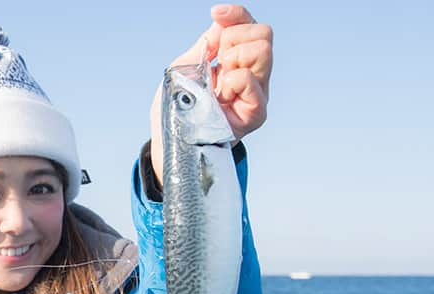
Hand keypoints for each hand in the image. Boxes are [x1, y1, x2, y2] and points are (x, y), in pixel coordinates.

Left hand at [150, 4, 272, 182]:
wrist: (171, 139)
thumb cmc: (176, 107)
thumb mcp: (184, 68)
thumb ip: (205, 45)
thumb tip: (220, 22)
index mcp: (236, 60)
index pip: (248, 26)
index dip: (236, 15)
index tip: (215, 13)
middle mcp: (252, 73)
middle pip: (263, 33)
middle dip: (234, 39)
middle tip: (216, 63)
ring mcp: (257, 92)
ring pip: (263, 50)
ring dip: (234, 58)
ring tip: (219, 81)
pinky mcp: (256, 112)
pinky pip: (250, 79)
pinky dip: (233, 80)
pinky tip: (221, 95)